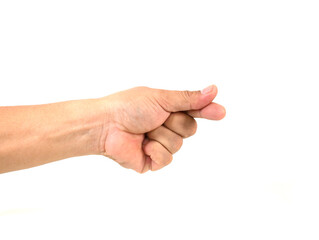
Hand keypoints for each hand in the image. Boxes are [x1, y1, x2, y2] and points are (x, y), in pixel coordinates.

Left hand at [99, 85, 225, 172]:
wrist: (106, 125)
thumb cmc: (129, 107)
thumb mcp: (161, 98)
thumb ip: (188, 98)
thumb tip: (213, 90)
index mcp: (168, 109)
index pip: (194, 110)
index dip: (207, 111)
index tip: (220, 112)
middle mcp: (166, 126)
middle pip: (189, 128)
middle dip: (174, 122)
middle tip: (155, 117)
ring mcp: (160, 144)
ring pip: (178, 144)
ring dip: (160, 135)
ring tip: (144, 131)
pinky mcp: (152, 160)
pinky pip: (166, 158)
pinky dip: (154, 150)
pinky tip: (142, 146)